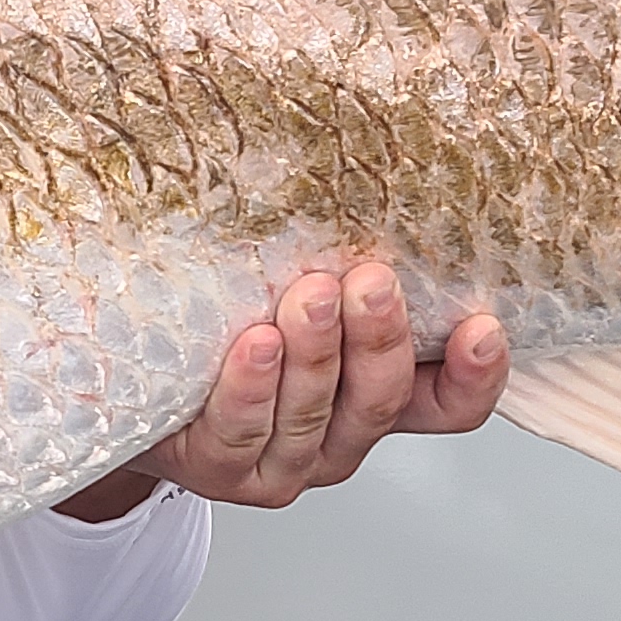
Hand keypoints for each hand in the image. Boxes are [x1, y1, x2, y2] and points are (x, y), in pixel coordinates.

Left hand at [56, 262, 508, 520]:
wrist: (138, 388)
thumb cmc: (226, 327)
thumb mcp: (294, 286)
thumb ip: (341, 259)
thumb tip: (367, 149)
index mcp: (374, 399)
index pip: (448, 404)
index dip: (473, 376)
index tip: (482, 326)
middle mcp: (337, 439)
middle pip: (378, 402)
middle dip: (378, 339)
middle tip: (371, 281)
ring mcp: (280, 462)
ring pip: (311, 416)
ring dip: (316, 355)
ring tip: (310, 296)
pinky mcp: (218, 471)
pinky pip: (238, 434)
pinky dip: (250, 389)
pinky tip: (254, 344)